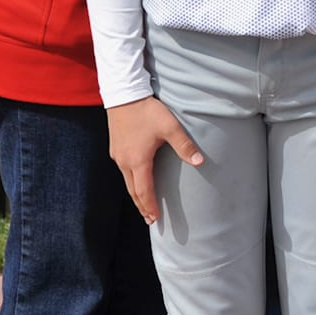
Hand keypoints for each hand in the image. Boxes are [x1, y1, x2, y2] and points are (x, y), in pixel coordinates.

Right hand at [106, 96, 201, 224]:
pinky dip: (131, 182)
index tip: (155, 219)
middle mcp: (124, 162)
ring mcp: (118, 155)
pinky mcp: (115, 148)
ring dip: (135, 194)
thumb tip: (200, 162)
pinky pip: (123, 171)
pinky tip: (136, 180)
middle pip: (133, 191)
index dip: (150, 206)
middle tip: (149, 219)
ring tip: (143, 204)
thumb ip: (184, 146)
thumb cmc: (147, 111)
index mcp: (138, 161)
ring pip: (126, 181)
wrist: (124, 95)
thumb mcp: (170, 127)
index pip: (144, 191)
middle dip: (142, 206)